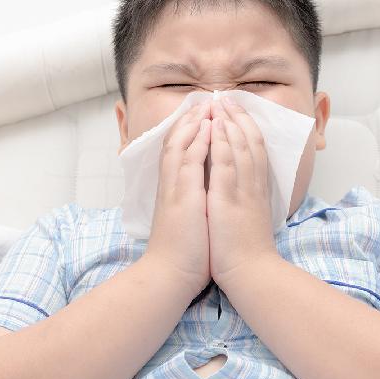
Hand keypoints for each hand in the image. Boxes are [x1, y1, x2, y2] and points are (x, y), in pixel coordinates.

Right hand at [145, 101, 212, 294]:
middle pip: (176, 142)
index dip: (189, 132)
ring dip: (194, 122)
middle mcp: (171, 186)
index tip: (203, 117)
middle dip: (191, 119)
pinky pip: (190, 160)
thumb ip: (192, 203)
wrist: (170, 276)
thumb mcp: (188, 221)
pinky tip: (209, 126)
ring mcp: (175, 189)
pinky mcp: (183, 197)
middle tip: (205, 101)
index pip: (178, 153)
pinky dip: (198, 141)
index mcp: (174, 192)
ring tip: (208, 104)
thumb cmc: (184, 254)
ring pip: (180, 145)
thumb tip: (203, 194)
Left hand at [207, 97, 278, 284]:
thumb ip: (248, 201)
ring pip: (241, 147)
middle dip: (239, 117)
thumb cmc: (249, 253)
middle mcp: (253, 186)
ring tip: (221, 102)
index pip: (255, 151)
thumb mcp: (251, 220)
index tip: (236, 112)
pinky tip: (217, 127)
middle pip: (250, 143)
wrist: (252, 274)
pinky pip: (227, 164)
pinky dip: (223, 143)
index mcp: (256, 191)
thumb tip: (243, 191)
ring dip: (230, 122)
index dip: (246, 129)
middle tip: (228, 97)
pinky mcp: (229, 200)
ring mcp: (242, 191)